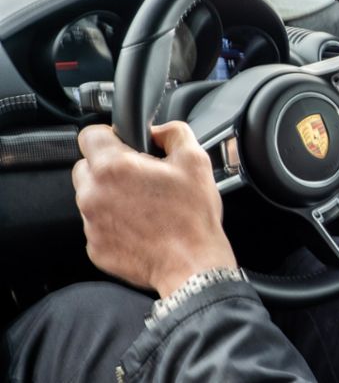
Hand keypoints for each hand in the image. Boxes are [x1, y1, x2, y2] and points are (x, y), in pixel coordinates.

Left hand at [72, 122, 236, 297]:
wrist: (192, 265)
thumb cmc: (193, 216)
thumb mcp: (196, 161)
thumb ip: (173, 132)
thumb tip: (159, 130)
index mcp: (114, 168)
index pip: (90, 135)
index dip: (111, 135)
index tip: (126, 145)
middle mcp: (93, 194)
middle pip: (86, 167)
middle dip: (109, 167)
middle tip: (141, 178)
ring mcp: (91, 224)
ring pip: (92, 197)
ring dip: (111, 196)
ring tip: (146, 206)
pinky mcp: (95, 248)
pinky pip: (98, 226)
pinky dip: (115, 223)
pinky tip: (142, 227)